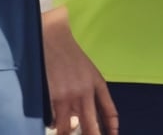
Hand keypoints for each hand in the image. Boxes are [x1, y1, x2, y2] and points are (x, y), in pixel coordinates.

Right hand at [42, 7, 118, 134]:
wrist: (54, 38)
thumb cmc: (70, 54)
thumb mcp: (88, 70)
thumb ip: (91, 92)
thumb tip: (83, 117)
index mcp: (97, 83)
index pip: (109, 111)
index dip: (112, 127)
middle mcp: (85, 92)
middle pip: (91, 127)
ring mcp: (67, 96)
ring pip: (67, 129)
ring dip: (66, 133)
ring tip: (66, 130)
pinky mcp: (51, 97)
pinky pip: (52, 121)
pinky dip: (52, 124)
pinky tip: (52, 120)